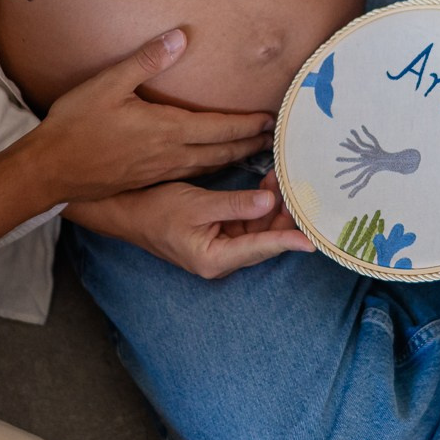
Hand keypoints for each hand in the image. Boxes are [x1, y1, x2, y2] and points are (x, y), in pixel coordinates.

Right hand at [23, 29, 275, 203]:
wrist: (51, 171)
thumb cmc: (77, 126)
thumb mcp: (108, 84)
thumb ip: (146, 61)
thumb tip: (180, 37)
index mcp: (166, 130)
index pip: (219, 128)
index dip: (247, 125)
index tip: (270, 120)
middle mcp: (170, 154)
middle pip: (221, 152)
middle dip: (249, 144)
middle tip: (273, 138)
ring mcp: (159, 171)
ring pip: (208, 166)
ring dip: (233, 159)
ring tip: (252, 152)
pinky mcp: (146, 180)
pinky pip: (190, 174)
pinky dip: (210, 168)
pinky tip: (210, 164)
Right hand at [74, 170, 313, 279]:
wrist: (126, 213)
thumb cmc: (155, 210)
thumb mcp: (196, 204)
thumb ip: (235, 204)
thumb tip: (270, 201)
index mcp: (214, 259)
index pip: (260, 248)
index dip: (288, 241)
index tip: (313, 240)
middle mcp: (221, 260)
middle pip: (264, 241)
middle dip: (284, 216)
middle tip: (300, 188)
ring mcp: (221, 249)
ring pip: (258, 231)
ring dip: (272, 207)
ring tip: (284, 180)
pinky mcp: (219, 236)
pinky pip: (247, 224)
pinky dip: (258, 206)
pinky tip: (268, 185)